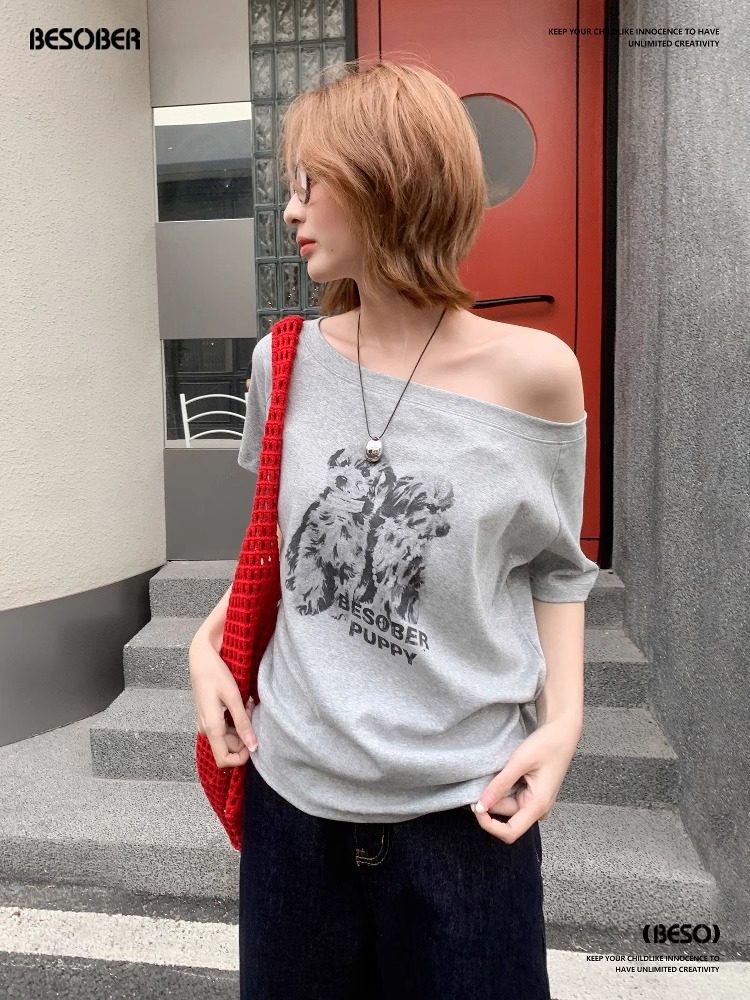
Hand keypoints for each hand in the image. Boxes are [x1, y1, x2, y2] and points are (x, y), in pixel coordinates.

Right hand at [189, 637, 258, 767]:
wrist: (201, 658)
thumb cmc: (216, 674)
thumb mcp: (233, 698)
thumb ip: (243, 724)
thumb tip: (253, 747)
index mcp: (211, 728)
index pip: (224, 760)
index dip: (241, 758)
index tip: (253, 740)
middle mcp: (206, 729)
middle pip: (230, 747)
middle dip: (245, 734)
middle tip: (250, 711)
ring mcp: (206, 723)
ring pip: (229, 736)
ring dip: (241, 725)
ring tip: (246, 704)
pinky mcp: (208, 716)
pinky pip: (224, 727)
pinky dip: (235, 719)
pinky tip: (240, 703)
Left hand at [471, 716, 581, 843]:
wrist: (562, 732)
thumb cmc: (546, 744)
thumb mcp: (519, 762)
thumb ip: (500, 785)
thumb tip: (481, 806)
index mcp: (538, 806)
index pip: (510, 832)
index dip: (489, 824)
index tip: (475, 806)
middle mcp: (538, 809)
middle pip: (505, 815)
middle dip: (490, 801)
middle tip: (481, 778)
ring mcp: (535, 802)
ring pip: (506, 806)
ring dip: (496, 793)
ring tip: (496, 771)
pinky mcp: (532, 795)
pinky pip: (511, 798)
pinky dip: (502, 789)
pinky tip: (502, 773)